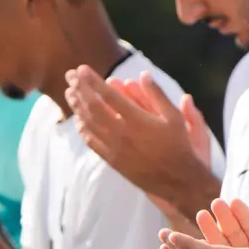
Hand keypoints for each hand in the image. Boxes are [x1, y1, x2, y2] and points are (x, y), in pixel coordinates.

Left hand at [65, 66, 210, 204]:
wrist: (177, 180)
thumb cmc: (179, 145)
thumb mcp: (175, 117)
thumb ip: (158, 95)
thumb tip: (143, 75)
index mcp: (137, 120)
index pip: (108, 96)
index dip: (92, 81)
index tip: (82, 68)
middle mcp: (122, 133)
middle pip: (92, 107)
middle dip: (79, 89)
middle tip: (70, 74)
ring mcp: (114, 148)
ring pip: (88, 123)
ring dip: (76, 106)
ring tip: (69, 92)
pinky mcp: (112, 160)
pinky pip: (91, 141)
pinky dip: (81, 127)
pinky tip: (78, 118)